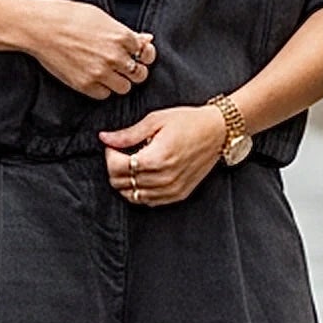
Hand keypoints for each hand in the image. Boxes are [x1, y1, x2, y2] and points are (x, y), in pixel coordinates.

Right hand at [0, 0, 154, 98]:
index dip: (140, 54)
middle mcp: (115, 56)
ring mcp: (100, 72)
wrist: (41, 27)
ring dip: (119, 82)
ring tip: (108, 73)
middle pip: (140, 74)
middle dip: (134, 71)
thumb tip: (146, 38)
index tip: (133, 54)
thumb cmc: (69, 16)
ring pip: (125, 88)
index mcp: (122, 36)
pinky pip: (104, 95)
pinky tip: (94, 77)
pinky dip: (102, 89)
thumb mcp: (102, 17)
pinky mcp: (85, 84)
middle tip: (125, 67)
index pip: (145, 53)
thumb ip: (125, 32)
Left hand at [99, 105, 229, 205]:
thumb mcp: (155, 120)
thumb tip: (104, 138)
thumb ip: (128, 134)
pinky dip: (139, 191)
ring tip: (131, 164)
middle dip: (114, 168)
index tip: (113, 146)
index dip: (109, 156)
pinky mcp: (178, 194)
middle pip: (122, 183)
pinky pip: (148, 201)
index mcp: (156, 158)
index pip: (117, 167)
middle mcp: (164, 178)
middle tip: (120, 153)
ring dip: (125, 182)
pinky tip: (143, 176)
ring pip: (132, 196)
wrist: (217, 132)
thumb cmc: (188, 122)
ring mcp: (172, 189)